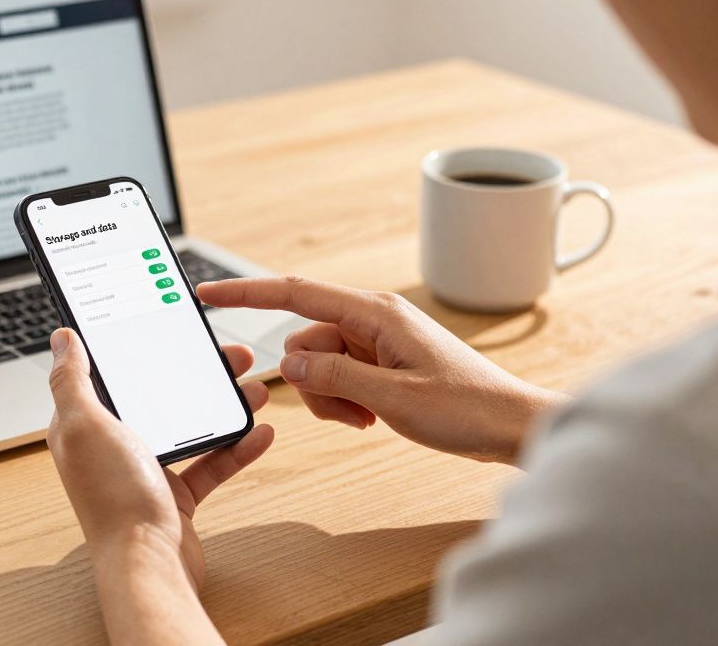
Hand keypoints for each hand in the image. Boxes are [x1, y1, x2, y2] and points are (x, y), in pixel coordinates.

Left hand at [46, 328, 271, 641]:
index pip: (112, 373)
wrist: (148, 566)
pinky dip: (237, 447)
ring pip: (190, 425)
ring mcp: (146, 471)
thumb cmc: (114, 499)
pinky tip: (261, 431)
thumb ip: (71, 380)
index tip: (173, 325)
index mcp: (87, 425)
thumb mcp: (85, 426)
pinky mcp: (176, 496)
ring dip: (223, 405)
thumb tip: (61, 338)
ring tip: (254, 387)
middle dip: (197, 373)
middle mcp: (113, 446)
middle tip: (232, 354)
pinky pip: (211, 463)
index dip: (140, 347)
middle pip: (159, 395)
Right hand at [197, 277, 565, 464]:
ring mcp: (378, 341)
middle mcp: (373, 319)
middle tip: (353, 414)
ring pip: (319, 365)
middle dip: (313, 382)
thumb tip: (286, 364)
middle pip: (304, 342)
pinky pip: (340, 377)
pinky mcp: (384, 362)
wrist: (510, 426)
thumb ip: (333, 378)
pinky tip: (374, 418)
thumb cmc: (466, 408)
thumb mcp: (392, 399)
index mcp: (375, 313)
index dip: (246, 293)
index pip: (295, 294)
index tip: (208, 292)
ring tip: (369, 419)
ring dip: (331, 398)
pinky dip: (346, 402)